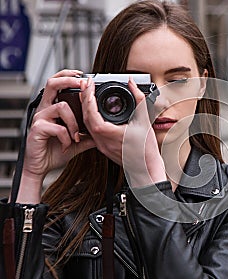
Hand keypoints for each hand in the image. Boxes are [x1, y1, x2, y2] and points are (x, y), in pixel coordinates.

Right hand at [16, 70, 95, 203]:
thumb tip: (103, 131)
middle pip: (53, 84)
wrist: (41, 166)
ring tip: (76, 136)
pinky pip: (58, 127)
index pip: (58, 85)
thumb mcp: (77, 141)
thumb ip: (88, 134)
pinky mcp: (37, 128)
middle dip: (69, 80)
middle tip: (83, 84)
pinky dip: (67, 137)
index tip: (85, 77)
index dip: (69, 77)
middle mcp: (45, 109)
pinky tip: (68, 144)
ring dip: (74, 123)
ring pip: (62, 107)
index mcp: (53, 108)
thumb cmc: (55, 151)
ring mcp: (40, 117)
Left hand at [80, 76, 165, 185]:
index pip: (91, 112)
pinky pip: (91, 131)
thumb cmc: (146, 150)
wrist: (147, 170)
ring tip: (88, 95)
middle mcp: (102, 141)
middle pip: (85, 117)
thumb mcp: (145, 120)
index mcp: (109, 133)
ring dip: (86, 109)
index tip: (89, 84)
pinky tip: (93, 112)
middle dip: (84, 99)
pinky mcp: (103, 148)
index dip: (88, 97)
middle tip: (87, 85)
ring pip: (87, 124)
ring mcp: (101, 146)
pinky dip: (90, 119)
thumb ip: (139, 98)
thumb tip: (132, 83)